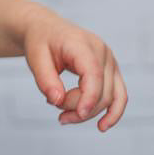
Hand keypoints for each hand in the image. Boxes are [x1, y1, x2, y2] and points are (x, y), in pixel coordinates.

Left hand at [20, 5, 127, 131]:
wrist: (46, 29)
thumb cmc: (40, 41)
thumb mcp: (34, 57)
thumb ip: (45, 79)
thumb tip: (57, 101)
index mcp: (82, 43)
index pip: (93, 74)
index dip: (88, 97)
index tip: (76, 115)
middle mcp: (102, 51)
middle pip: (102, 90)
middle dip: (79, 107)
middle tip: (53, 105)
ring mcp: (109, 60)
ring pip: (111, 97)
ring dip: (91, 113)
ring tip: (64, 118)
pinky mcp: (111, 70)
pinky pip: (118, 95)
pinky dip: (112, 112)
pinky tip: (102, 125)